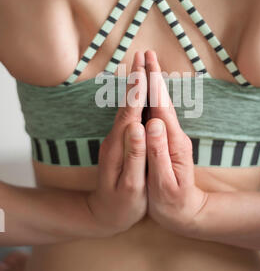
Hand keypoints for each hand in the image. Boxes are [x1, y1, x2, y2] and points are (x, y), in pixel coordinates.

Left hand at [87, 51, 147, 236]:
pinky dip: (134, 99)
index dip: (139, 89)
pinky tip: (138, 93)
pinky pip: (128, 114)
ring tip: (142, 66)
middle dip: (136, 78)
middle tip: (143, 55)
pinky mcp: (119, 142)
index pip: (131, 111)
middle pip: (128, 103)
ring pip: (127, 107)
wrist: (102, 215)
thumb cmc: (121, 204)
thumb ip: (134, 155)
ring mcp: (116, 139)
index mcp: (120, 145)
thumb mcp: (130, 185)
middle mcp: (115, 138)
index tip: (145, 67)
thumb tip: (138, 127)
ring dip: (134, 85)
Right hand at [144, 50, 207, 236]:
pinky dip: (152, 98)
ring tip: (145, 65)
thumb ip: (158, 152)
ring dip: (153, 83)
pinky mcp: (167, 141)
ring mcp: (172, 137)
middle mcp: (174, 135)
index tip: (145, 63)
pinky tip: (147, 92)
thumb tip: (152, 123)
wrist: (188, 214)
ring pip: (161, 104)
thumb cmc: (172, 203)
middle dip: (153, 76)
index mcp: (173, 143)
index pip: (161, 107)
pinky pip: (158, 113)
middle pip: (162, 100)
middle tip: (144, 53)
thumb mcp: (164, 183)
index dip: (152, 84)